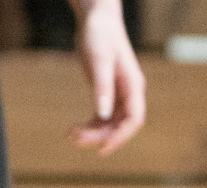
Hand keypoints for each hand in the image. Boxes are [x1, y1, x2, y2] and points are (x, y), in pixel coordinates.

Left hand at [71, 3, 145, 155]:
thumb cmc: (99, 35)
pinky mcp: (105, 91)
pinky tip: (74, 129)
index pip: (134, 119)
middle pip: (120, 125)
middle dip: (100, 136)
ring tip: (72, 135)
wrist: (96, 18)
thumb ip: (102, 88)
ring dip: (93, 133)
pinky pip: (101, 116)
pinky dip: (90, 125)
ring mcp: (117, 93)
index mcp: (133, 85)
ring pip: (110, 123)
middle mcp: (128, 92)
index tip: (102, 149)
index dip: (120, 137)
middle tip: (75, 139)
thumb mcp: (98, 61)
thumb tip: (102, 115)